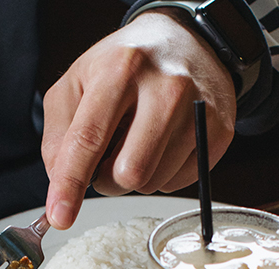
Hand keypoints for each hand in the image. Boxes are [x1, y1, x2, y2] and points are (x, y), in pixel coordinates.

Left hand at [41, 11, 237, 229]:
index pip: (89, 138)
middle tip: (109, 156)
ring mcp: (198, 109)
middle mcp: (165, 86)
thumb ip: (58, 135)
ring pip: (152, 182)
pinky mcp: (220, 132)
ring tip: (139, 141)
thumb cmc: (125, 67)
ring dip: (135, 176)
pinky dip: (162, 174)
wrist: (187, 41)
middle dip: (108, 179)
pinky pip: (178, 183)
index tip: (60, 217)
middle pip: (128, 172)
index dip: (70, 183)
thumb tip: (60, 183)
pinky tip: (163, 145)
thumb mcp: (77, 84)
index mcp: (120, 68)